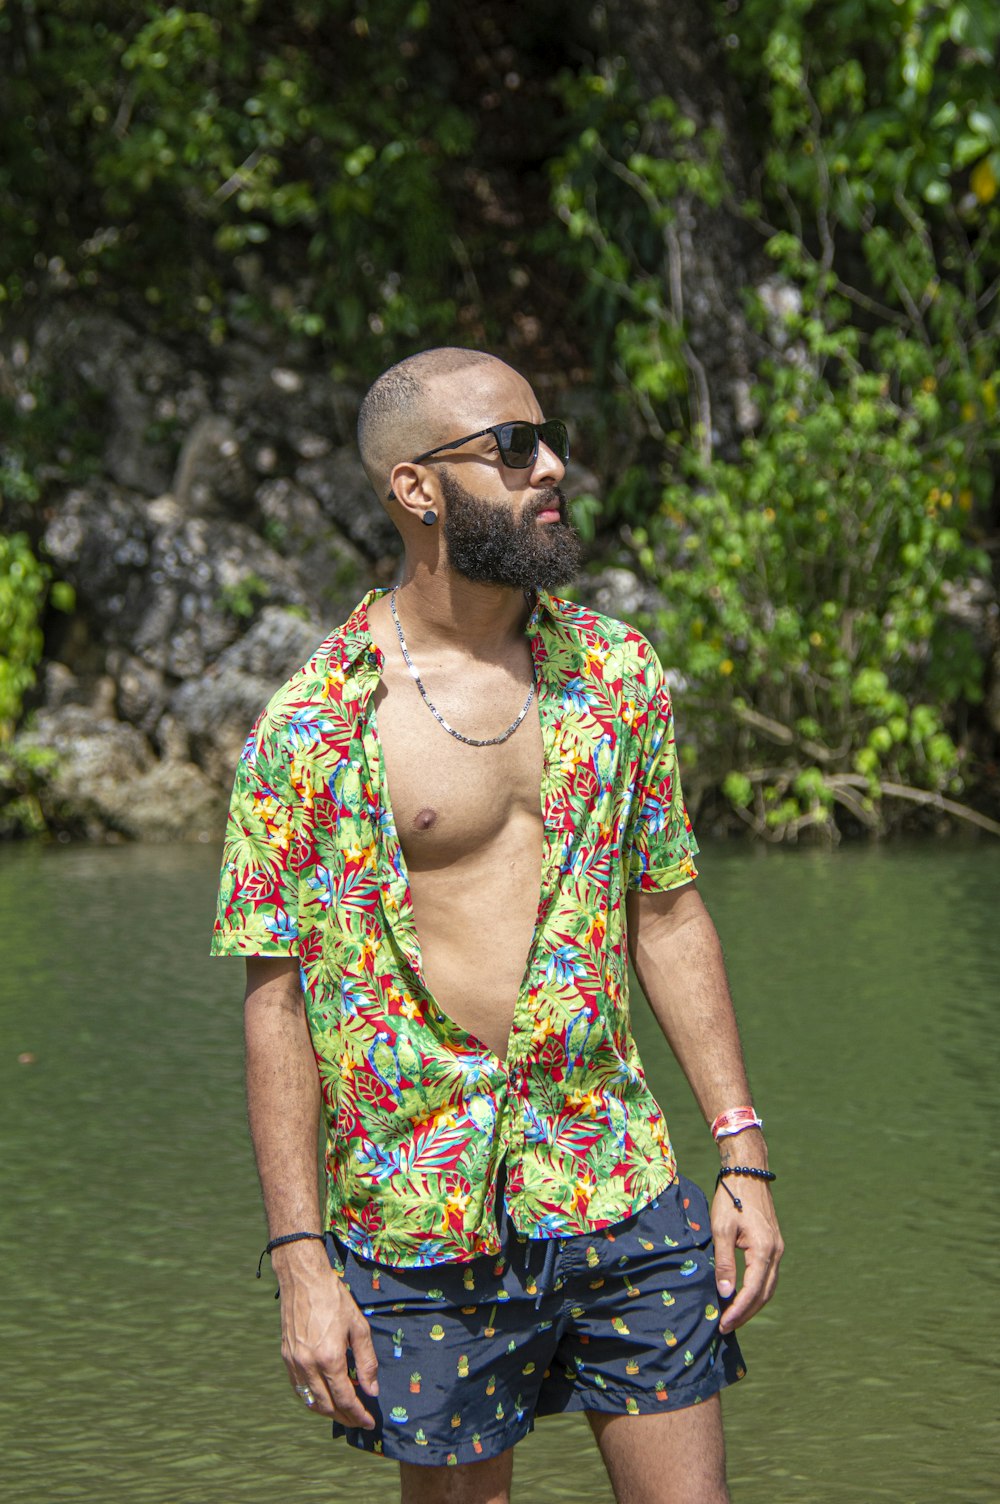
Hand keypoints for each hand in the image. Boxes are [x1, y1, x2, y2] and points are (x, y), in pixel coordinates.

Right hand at [274, 1248, 379, 1428]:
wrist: (303, 1279)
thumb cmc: (334, 1298)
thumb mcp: (359, 1326)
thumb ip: (366, 1361)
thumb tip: (371, 1390)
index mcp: (329, 1358)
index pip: (345, 1399)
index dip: (358, 1414)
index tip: (369, 1422)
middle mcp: (309, 1365)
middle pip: (326, 1406)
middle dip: (344, 1417)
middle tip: (358, 1420)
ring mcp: (295, 1363)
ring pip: (310, 1401)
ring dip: (327, 1412)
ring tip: (343, 1411)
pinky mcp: (286, 1358)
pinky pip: (299, 1389)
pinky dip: (312, 1399)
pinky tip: (323, 1396)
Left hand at [711, 1177, 783, 1333]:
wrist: (747, 1173)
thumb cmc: (731, 1198)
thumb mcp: (721, 1229)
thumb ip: (725, 1262)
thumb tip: (726, 1293)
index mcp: (764, 1249)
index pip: (753, 1290)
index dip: (738, 1310)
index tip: (723, 1324)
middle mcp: (776, 1252)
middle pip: (764, 1293)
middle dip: (746, 1313)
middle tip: (726, 1327)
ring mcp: (778, 1249)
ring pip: (769, 1286)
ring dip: (752, 1304)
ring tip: (733, 1317)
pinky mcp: (774, 1244)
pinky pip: (768, 1275)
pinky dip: (757, 1290)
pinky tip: (742, 1296)